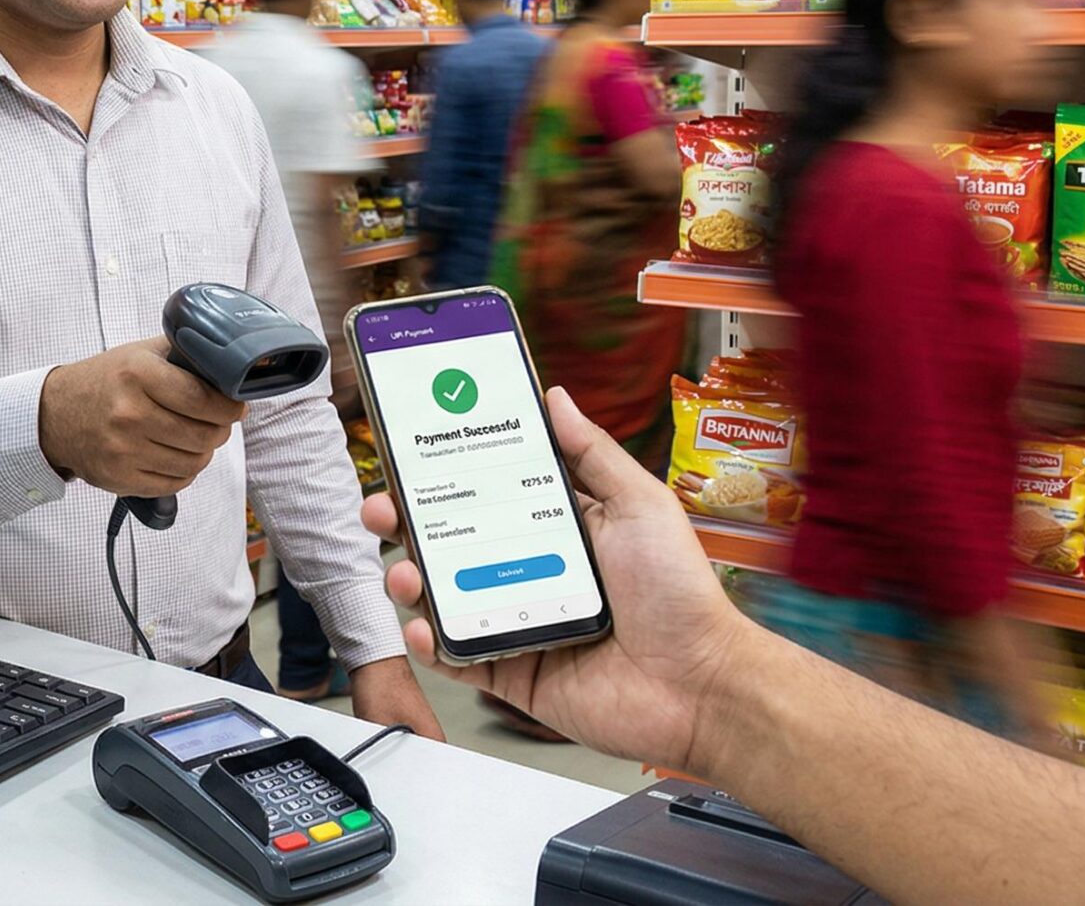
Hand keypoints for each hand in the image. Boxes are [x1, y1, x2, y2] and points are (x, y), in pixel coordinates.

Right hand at [38, 338, 245, 497]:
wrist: (55, 415)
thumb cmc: (105, 381)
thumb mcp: (139, 353)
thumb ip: (182, 353)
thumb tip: (230, 365)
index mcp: (137, 374)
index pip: (203, 399)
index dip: (229, 406)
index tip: (235, 405)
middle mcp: (129, 414)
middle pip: (203, 435)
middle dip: (220, 429)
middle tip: (218, 422)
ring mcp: (123, 451)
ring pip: (193, 462)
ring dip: (203, 452)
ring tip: (195, 438)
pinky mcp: (120, 479)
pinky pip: (174, 484)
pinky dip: (184, 471)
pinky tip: (175, 455)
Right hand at [363, 387, 756, 775]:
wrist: (700, 686)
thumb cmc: (682, 597)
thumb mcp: (640, 504)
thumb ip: (592, 453)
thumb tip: (556, 399)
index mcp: (562, 528)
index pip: (492, 492)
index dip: (450, 475)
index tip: (414, 454)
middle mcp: (535, 572)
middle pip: (455, 541)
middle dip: (410, 523)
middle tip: (384, 509)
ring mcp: (521, 621)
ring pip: (447, 596)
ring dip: (412, 580)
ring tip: (404, 570)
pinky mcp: (514, 671)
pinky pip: (459, 656)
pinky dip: (433, 643)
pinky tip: (424, 626)